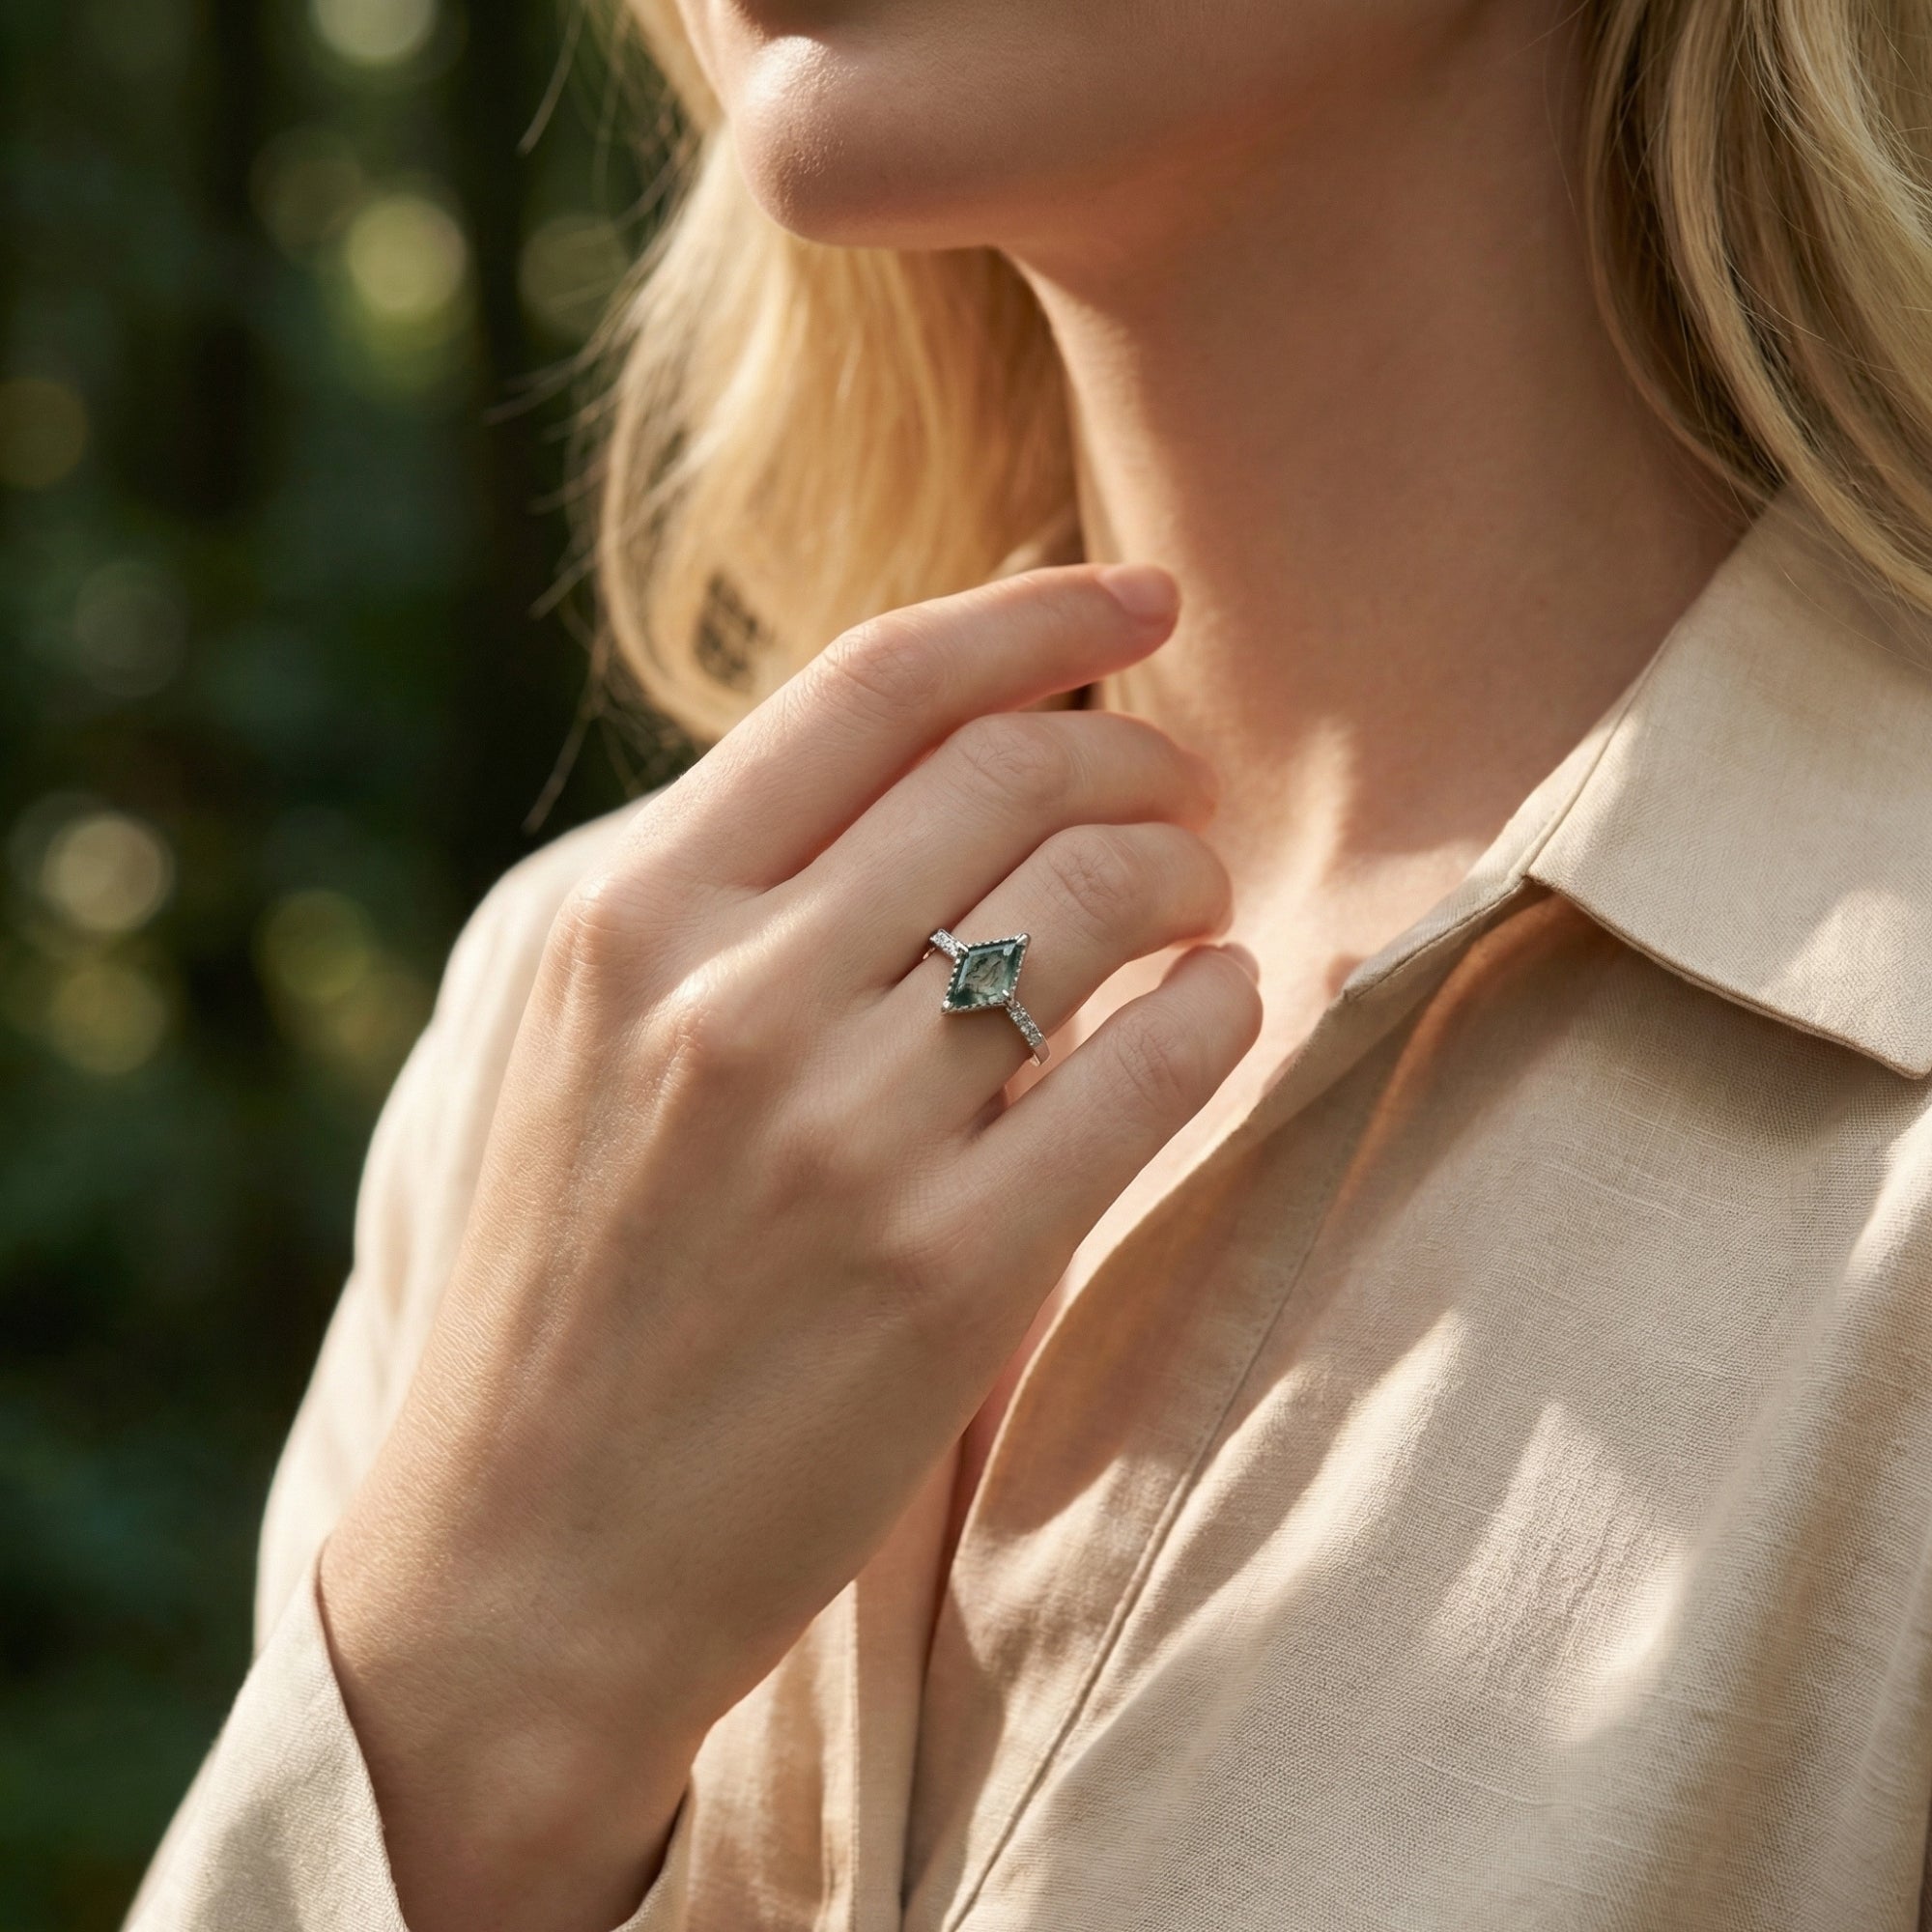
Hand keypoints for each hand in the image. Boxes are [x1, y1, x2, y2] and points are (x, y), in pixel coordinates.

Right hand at [318, 564, 1261, 1931]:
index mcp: (624, 918)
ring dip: (1187, 870)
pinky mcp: (947, 1270)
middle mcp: (727, 999)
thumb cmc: (562, 1280)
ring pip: (1097, 899)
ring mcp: (840, 1135)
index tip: (1138, 589)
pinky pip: (1147, 1065)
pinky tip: (1214, 1004)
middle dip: (1135, 751)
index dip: (1035, 611)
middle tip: (1177, 783)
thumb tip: (934, 749)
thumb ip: (720, 884)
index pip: (873, 687)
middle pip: (1012, 774)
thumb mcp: (570, 1036)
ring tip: (1193, 900)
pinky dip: (1217, 1004)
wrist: (521, 1560)